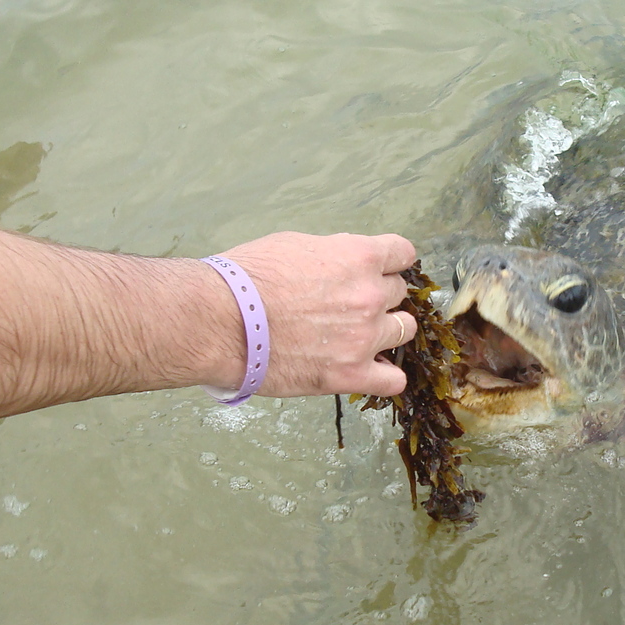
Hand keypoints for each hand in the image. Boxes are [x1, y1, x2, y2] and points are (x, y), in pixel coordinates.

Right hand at [220, 231, 417, 397]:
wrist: (220, 321)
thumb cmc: (246, 279)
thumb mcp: (295, 245)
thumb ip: (333, 254)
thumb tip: (344, 261)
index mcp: (358, 257)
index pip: (402, 254)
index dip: (391, 262)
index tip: (382, 270)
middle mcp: (369, 295)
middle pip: (399, 293)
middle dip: (379, 296)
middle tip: (350, 305)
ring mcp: (364, 337)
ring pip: (403, 331)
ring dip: (385, 331)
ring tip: (357, 336)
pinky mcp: (351, 374)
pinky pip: (393, 380)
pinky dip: (386, 375)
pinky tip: (369, 370)